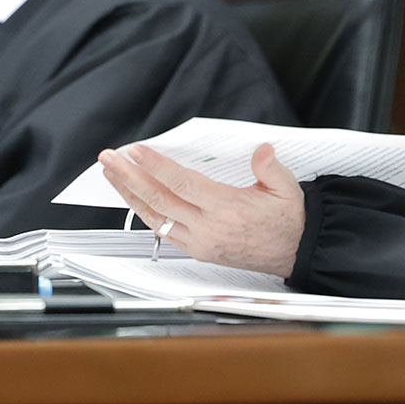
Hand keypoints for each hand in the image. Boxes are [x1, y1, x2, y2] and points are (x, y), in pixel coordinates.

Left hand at [97, 142, 305, 277]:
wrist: (295, 252)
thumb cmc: (288, 219)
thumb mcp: (287, 188)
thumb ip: (271, 168)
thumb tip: (261, 151)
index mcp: (228, 208)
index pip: (182, 184)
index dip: (155, 166)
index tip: (135, 151)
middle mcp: (209, 228)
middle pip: (159, 199)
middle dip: (129, 176)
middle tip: (109, 158)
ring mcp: (200, 242)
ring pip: (155, 217)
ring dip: (129, 194)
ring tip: (111, 174)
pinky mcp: (197, 251)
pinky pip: (163, 231)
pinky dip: (144, 212)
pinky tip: (133, 197)